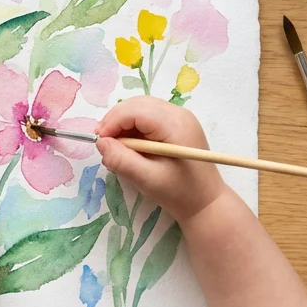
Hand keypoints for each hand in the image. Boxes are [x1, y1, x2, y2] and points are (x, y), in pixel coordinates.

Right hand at [95, 96, 228, 221]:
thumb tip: (101, 142)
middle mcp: (178, 114)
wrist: (207, 202)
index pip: (135, 110)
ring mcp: (180, 117)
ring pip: (141, 108)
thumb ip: (121, 160)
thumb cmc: (179, 192)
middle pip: (137, 104)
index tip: (99, 142)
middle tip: (104, 143)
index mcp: (174, 124)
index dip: (112, 122)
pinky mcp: (178, 124)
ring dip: (124, 123)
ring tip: (116, 147)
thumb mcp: (147, 179)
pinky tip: (131, 146)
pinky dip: (134, 127)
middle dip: (116, 121)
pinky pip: (149, 116)